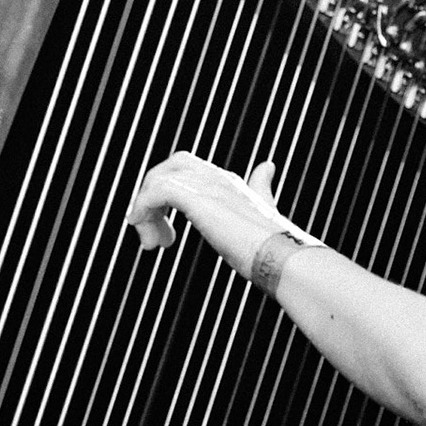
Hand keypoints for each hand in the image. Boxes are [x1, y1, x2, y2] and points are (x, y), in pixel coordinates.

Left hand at [125, 153, 308, 273]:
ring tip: (151, 242)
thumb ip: (261, 187)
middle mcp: (218, 178)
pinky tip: (147, 234)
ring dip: (146, 210)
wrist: (281, 258)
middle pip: (171, 167)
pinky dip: (143, 210)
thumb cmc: (276, 246)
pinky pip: (155, 191)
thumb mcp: (264, 211)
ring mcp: (208, 186)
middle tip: (155, 234)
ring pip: (158, 178)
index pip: (190, 169)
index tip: (166, 227)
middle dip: (154, 196)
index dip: (172, 193)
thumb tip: (268, 166)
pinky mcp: (197, 199)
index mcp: (230, 182)